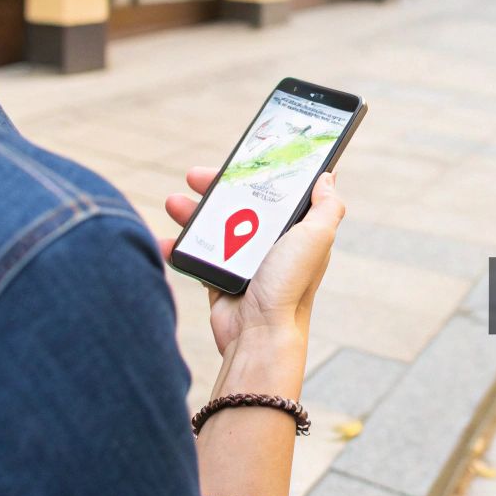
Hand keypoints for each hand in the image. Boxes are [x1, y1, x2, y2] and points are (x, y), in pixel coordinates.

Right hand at [161, 166, 347, 354]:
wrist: (259, 334)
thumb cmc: (290, 287)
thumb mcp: (316, 238)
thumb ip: (326, 207)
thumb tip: (328, 177)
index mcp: (294, 231)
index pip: (273, 193)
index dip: (255, 174)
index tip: (236, 161)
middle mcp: (270, 245)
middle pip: (238, 205)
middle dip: (214, 189)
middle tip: (193, 176)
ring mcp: (243, 262)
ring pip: (213, 227)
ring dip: (191, 214)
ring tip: (173, 203)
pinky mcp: (221, 280)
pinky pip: (197, 258)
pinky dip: (180, 249)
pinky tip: (166, 242)